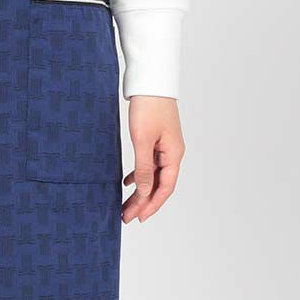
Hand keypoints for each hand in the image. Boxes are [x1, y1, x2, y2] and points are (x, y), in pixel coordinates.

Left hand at [122, 96, 183, 223]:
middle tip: (126, 216)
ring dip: (140, 191)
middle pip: (159, 185)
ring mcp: (164, 146)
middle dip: (143, 202)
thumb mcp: (143, 140)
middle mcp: (172, 153)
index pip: (165, 188)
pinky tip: (128, 182)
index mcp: (174, 155)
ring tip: (125, 204)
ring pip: (153, 175)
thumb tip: (145, 192)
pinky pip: (149, 164)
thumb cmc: (149, 107)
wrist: (150, 81)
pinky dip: (139, 175)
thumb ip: (144, 168)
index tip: (138, 218)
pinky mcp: (156, 139)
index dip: (152, 205)